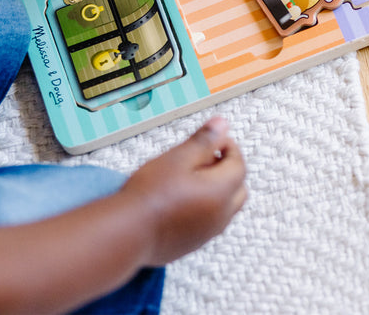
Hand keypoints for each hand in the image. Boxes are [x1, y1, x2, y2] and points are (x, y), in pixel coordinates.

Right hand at [120, 116, 246, 265]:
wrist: (130, 230)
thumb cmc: (152, 192)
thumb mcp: (178, 157)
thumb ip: (204, 141)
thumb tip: (222, 125)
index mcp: (221, 192)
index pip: (239, 165)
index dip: (229, 147)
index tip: (214, 139)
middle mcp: (221, 215)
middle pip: (238, 188)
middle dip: (227, 169)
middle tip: (205, 156)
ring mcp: (209, 232)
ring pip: (226, 207)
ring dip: (218, 189)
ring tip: (191, 177)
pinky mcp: (195, 243)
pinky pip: (211, 222)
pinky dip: (206, 207)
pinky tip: (182, 199)